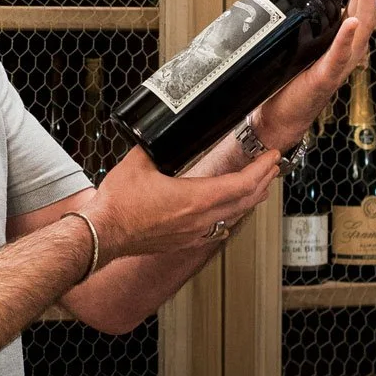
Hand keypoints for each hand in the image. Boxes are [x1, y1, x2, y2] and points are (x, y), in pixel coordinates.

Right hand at [89, 143, 280, 262]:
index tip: (271, 156)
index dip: (261, 168)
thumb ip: (155, 145)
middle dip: (263, 181)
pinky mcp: (185, 241)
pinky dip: (231, 215)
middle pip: (245, 201)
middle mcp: (200, 219)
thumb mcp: (138, 162)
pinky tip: (230, 213)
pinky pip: (218, 229)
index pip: (241, 184)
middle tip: (272, 165)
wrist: (103, 233)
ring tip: (260, 186)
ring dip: (250, 198)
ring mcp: (194, 233)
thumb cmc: (118, 204)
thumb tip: (162, 134)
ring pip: (234, 216)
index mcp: (195, 198)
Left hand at [255, 0, 375, 151]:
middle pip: (362, 6)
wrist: (278, 117)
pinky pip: (338, 57)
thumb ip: (307, 21)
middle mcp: (347, 49)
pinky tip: (351, 23)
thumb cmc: (290, 81)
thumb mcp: (300, 44)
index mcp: (340, 38)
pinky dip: (346, 39)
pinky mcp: (325, 78)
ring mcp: (339, 63)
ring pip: (359, 26)